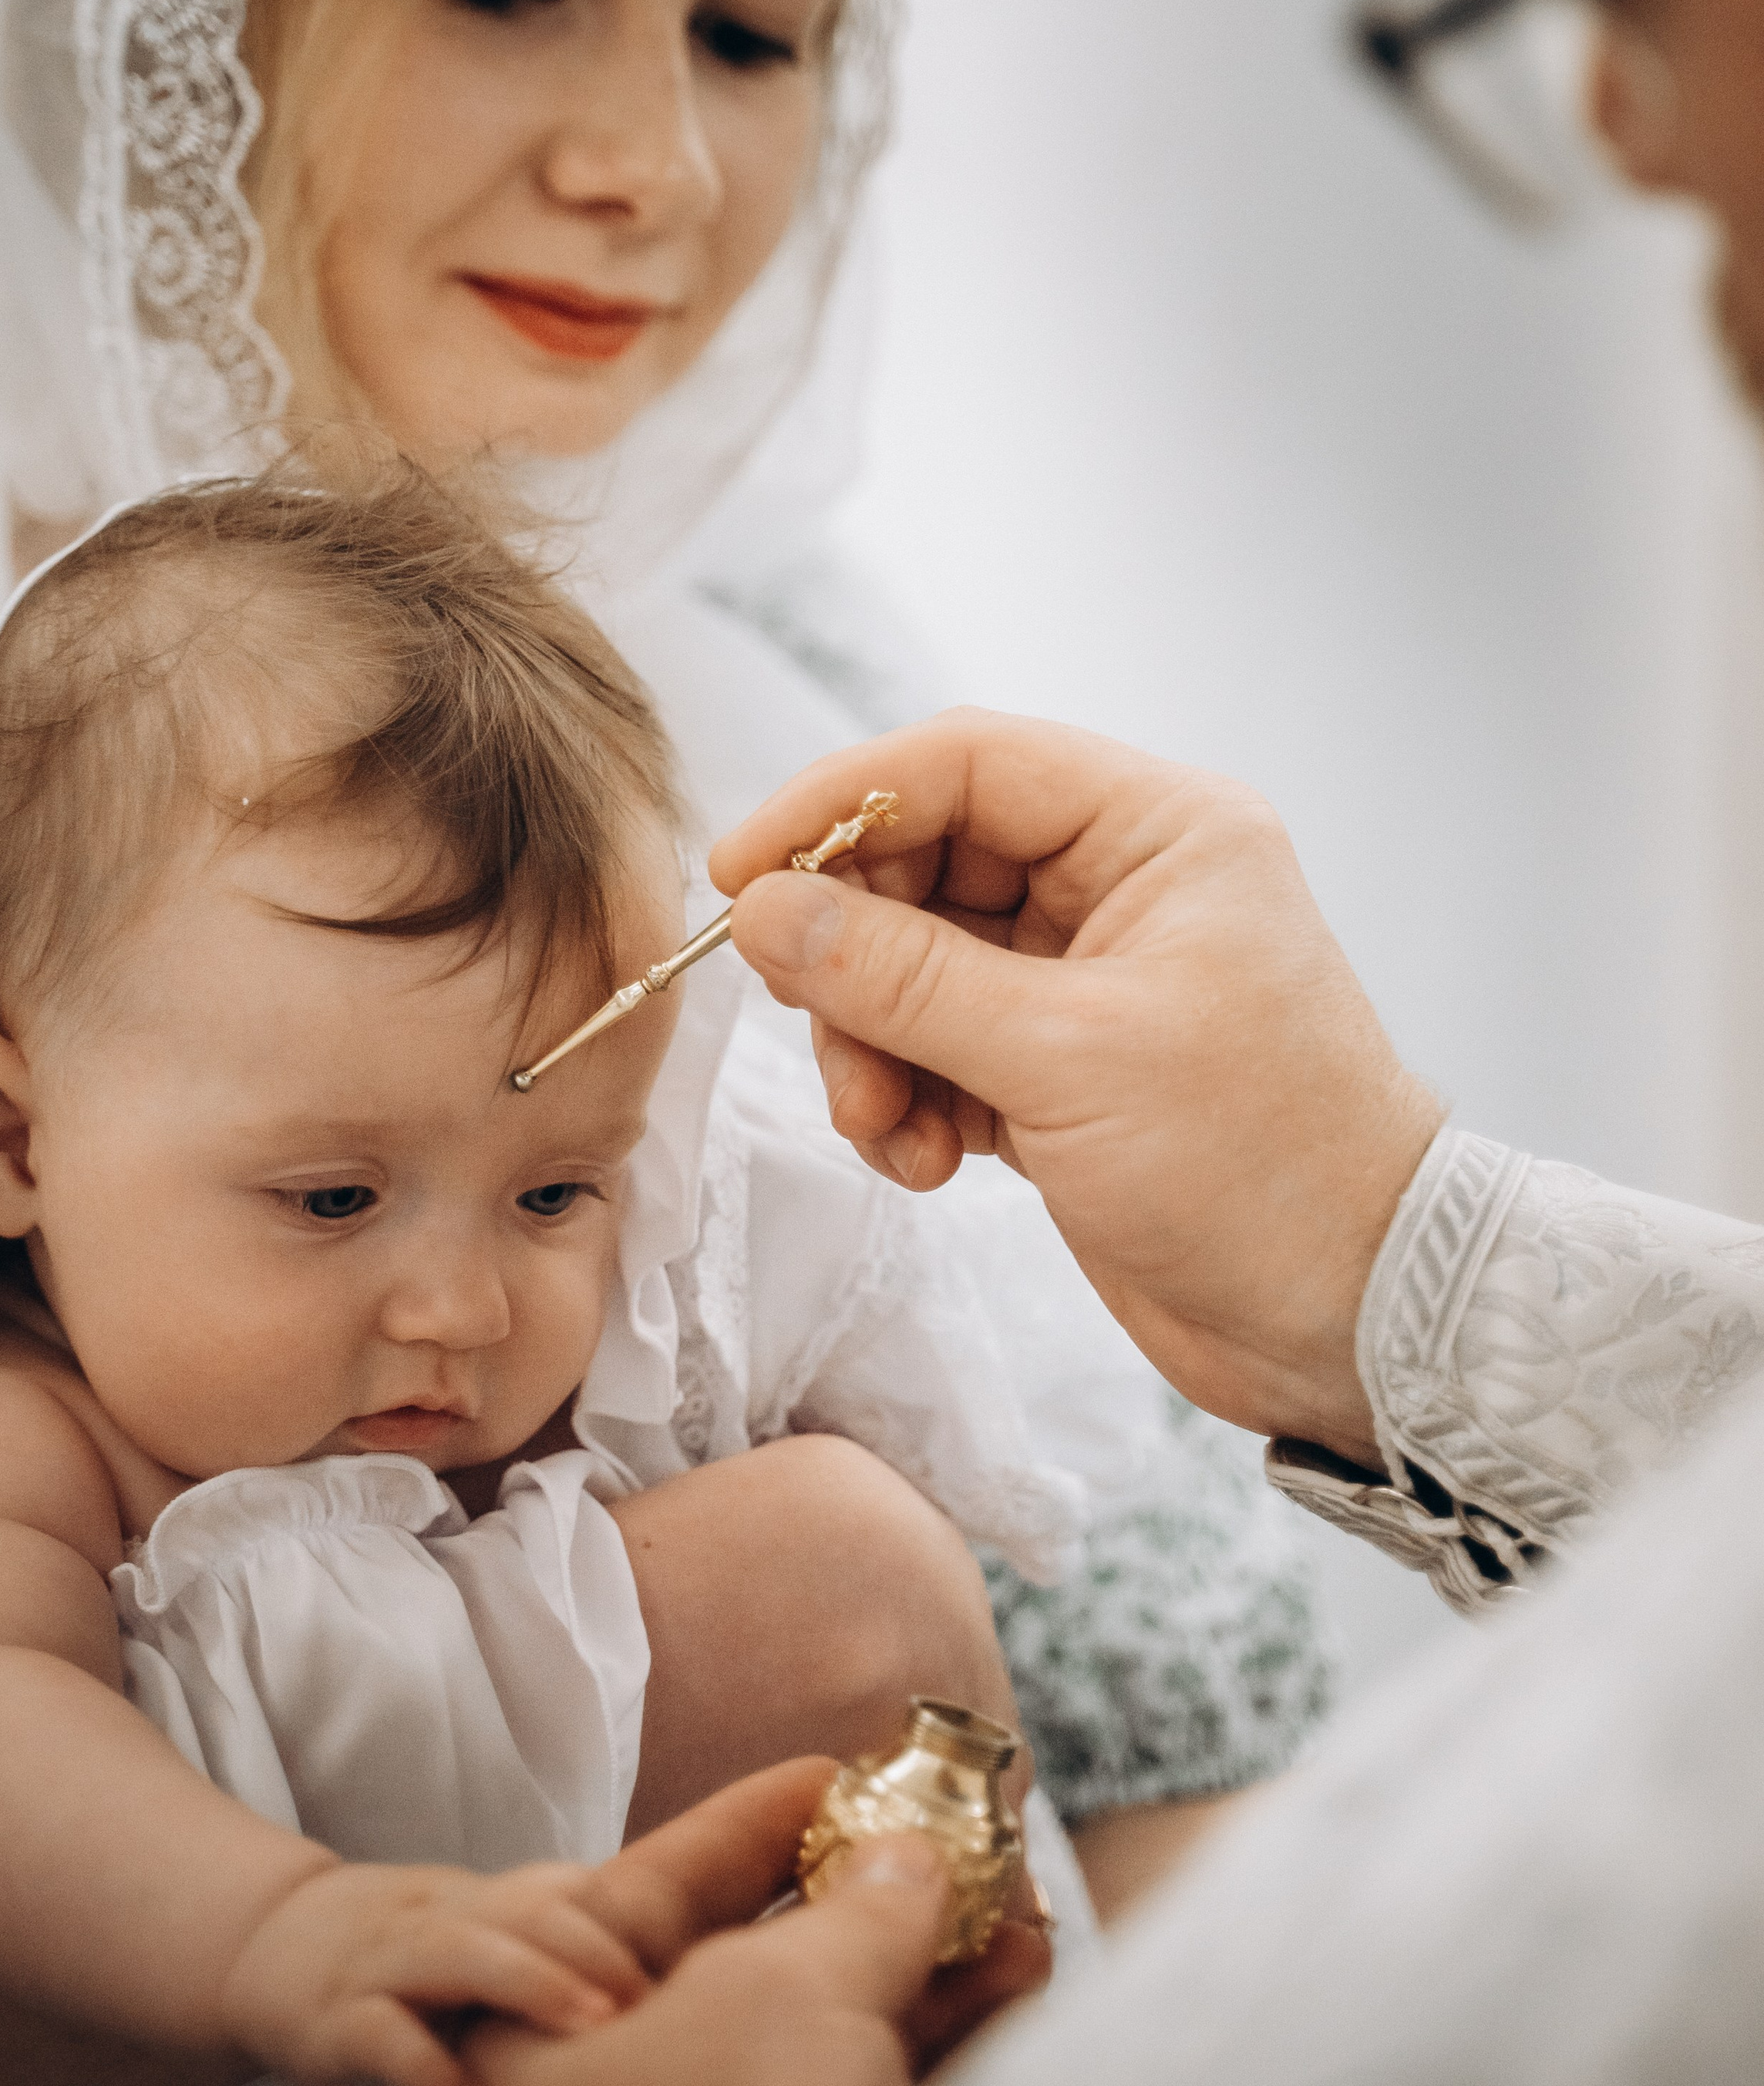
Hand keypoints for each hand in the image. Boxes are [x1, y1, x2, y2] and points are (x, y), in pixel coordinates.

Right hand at [220, 1857, 648, 2085]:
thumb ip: (546, 1938)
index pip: (558, 1893)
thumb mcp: (473, 1929)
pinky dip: (430, 2073)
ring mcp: (385, 1966)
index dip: (619, 1925)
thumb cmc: (404, 1950)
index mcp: (479, 1902)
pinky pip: (385, 2040)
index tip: (681, 1968)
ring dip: (533, 1984)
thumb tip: (655, 1960)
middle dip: (594, 1949)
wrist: (273, 1944)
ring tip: (595, 2027)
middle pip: (522, 1912)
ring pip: (461, 1955)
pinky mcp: (336, 2021)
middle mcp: (439, 1920)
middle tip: (653, 1998)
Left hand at [444, 1761, 1048, 2085]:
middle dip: (866, 1905)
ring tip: (1017, 1911)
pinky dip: (943, 2058)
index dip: (748, 1828)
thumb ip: (856, 1908)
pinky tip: (1021, 1984)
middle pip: (747, 1983)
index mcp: (534, 2062)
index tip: (833, 1774)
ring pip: (822, 2060)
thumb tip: (906, 1859)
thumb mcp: (790, 1990)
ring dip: (928, 1977)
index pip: (642, 1902)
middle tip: (944, 1841)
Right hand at [711, 712, 1442, 1462]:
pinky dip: (909, 1100)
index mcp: (1159, 831)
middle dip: (854, 957)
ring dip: (874, 1047)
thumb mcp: (1066, 1059)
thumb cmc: (1258, 1167)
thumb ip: (901, 977)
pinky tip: (927, 1164)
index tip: (735, 875)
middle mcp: (1123, 885)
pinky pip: (938, 1046)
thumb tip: (763, 909)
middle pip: (924, 865)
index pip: (965, 764)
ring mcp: (1089, 979)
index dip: (838, 805)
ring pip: (915, 965)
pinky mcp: (1062, 1067)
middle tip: (816, 1031)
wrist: (1350, 1321)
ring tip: (887, 1134)